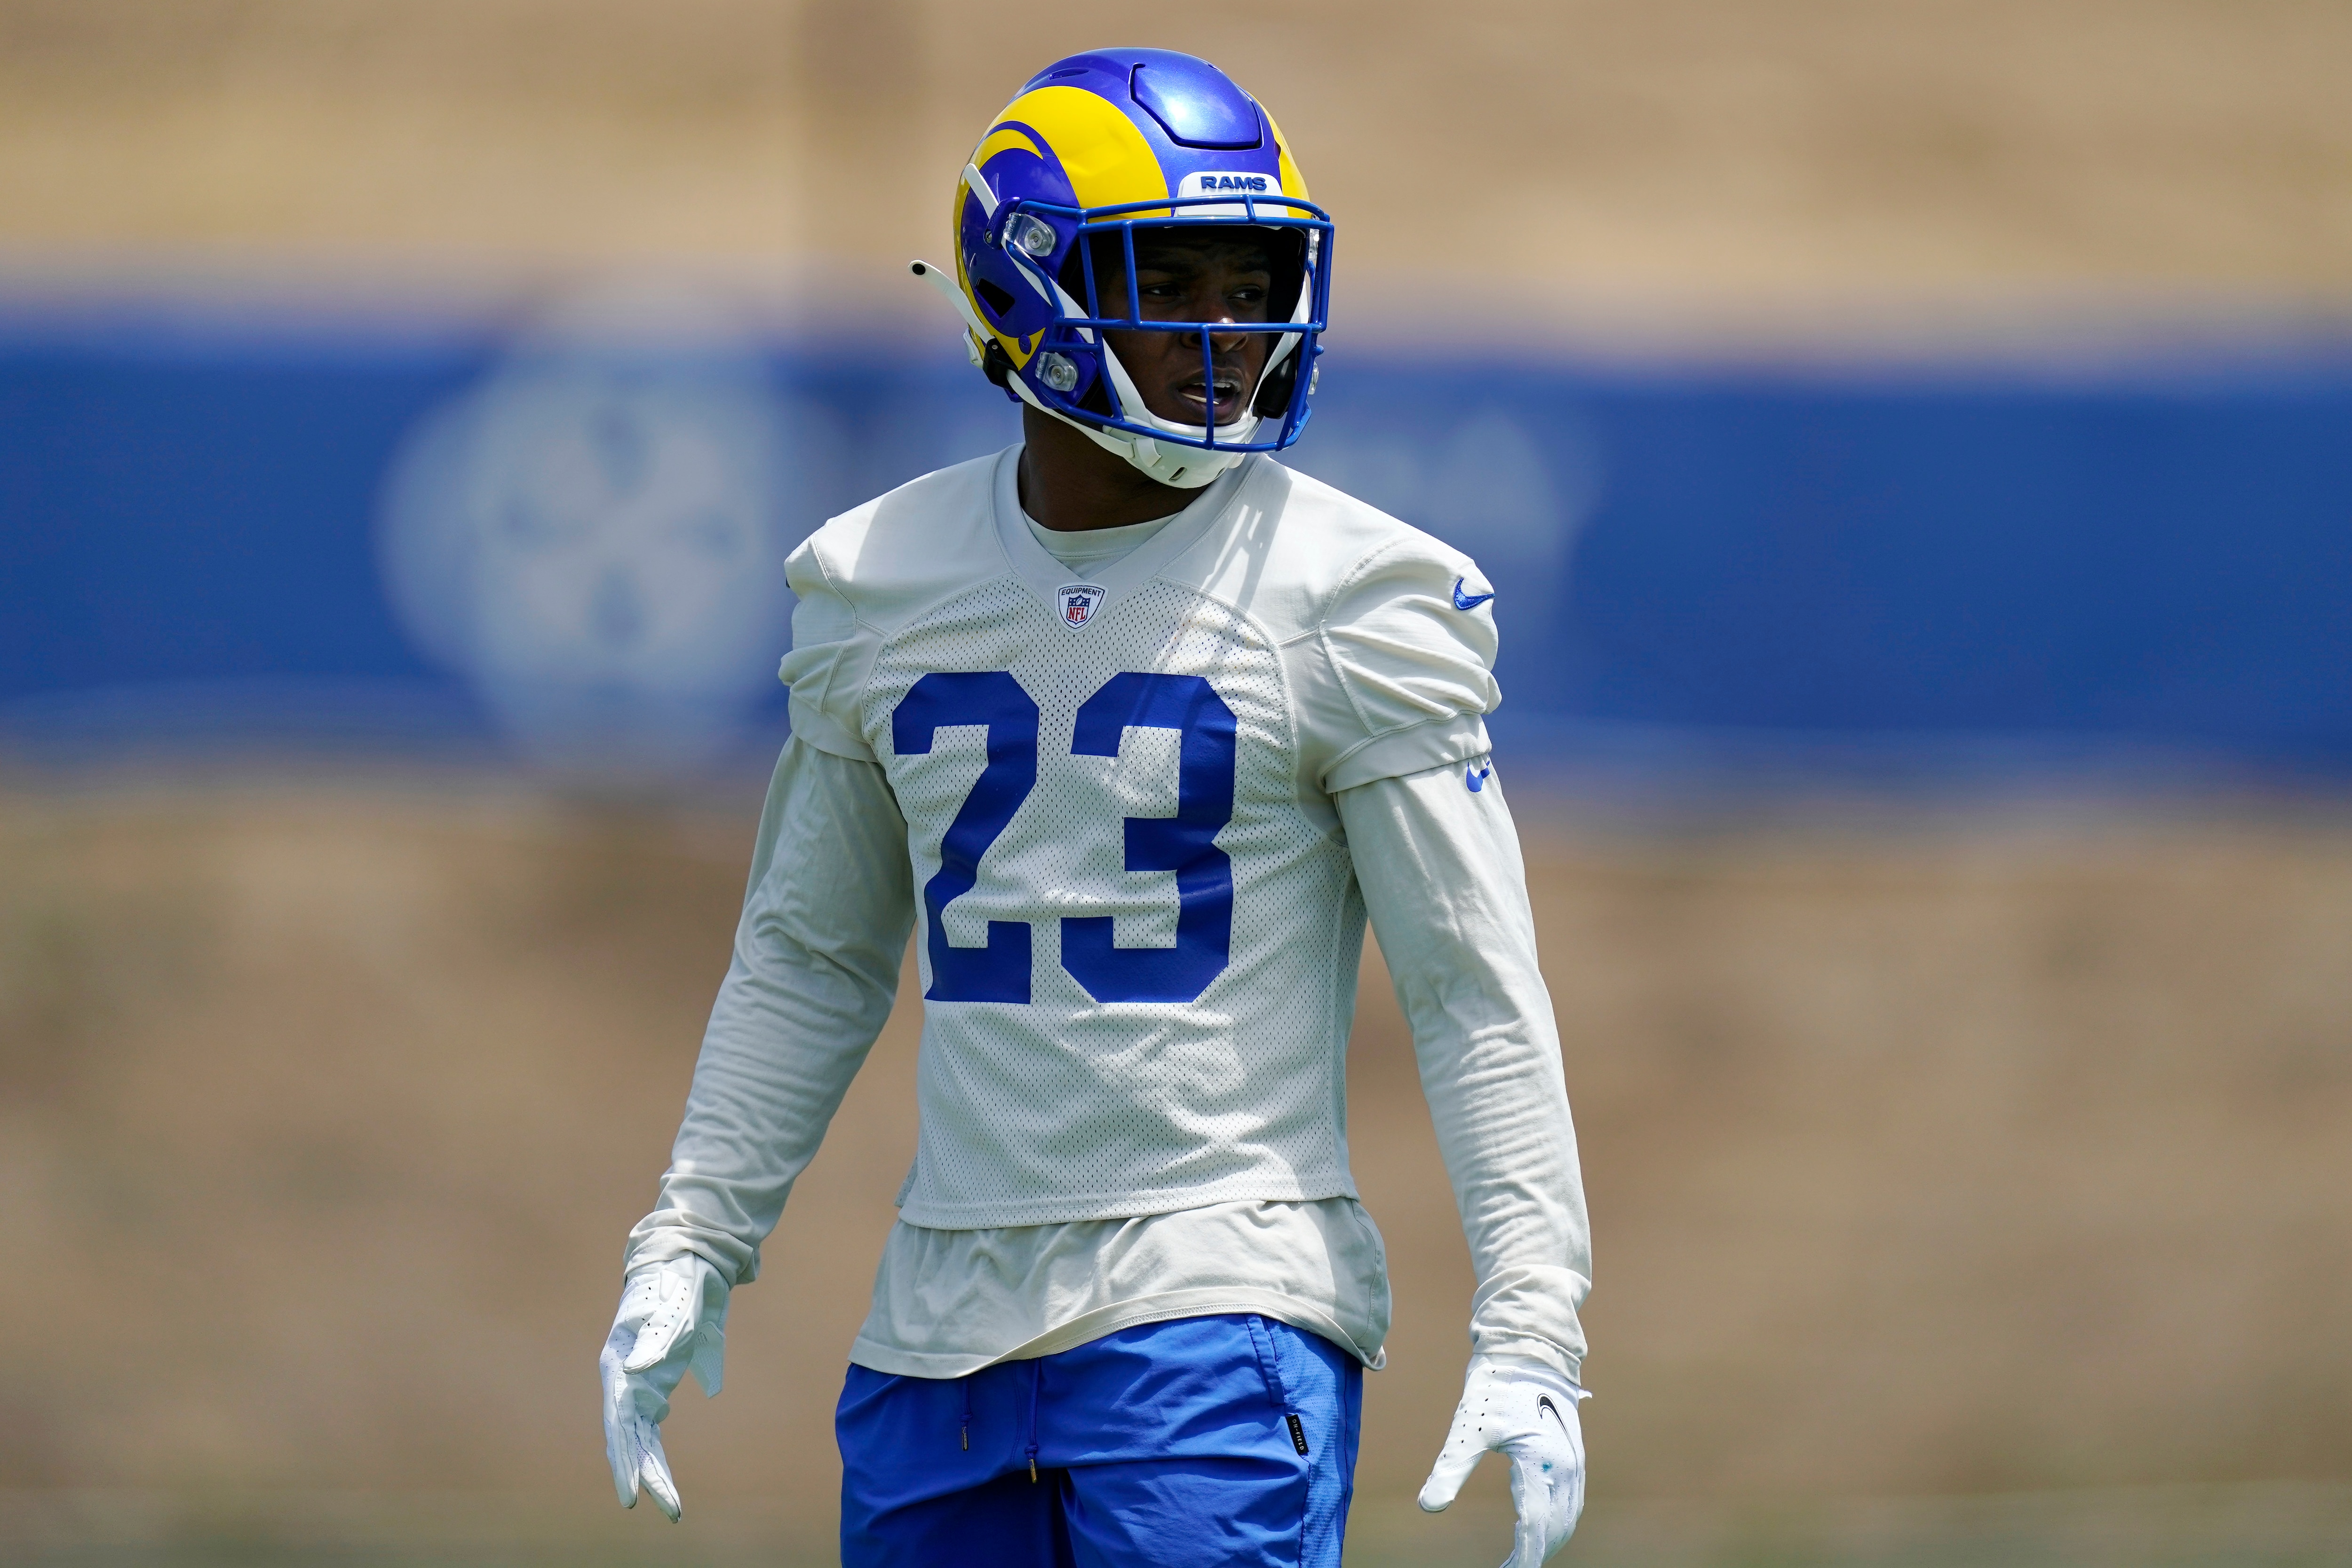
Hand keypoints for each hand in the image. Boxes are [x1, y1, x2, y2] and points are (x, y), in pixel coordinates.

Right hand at [599, 1254, 728, 1520]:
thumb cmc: (677, 1284)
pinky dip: (653, 1446)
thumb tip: (636, 1370)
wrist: (685, 1264)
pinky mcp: (655, 1382)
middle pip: (630, 1438)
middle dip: (646, 1475)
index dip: (624, 1460)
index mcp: (618, 1363)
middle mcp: (623, 1379)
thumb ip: (656, 1339)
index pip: (619, 1422)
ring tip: (672, 1504)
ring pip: (641, 1436)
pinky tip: (658, 1462)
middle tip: (670, 1509)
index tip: (633, 1495)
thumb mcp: (673, 1308)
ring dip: (654, 1468)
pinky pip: (651, 1424)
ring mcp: (638, 1382)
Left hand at [1417, 1354, 1588, 1566]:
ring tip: (1522, 1556)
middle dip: (1534, 1553)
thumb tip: (1428, 1506)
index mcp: (1540, 1462)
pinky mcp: (1573, 1454)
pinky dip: (1557, 1521)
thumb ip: (1450, 1469)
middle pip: (1555, 1527)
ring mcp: (1574, 1460)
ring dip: (1548, 1540)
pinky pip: (1571, 1500)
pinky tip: (1540, 1527)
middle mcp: (1565, 1466)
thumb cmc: (1495, 1385)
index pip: (1534, 1525)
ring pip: (1567, 1516)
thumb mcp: (1468, 1427)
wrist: (1527, 1349)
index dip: (1522, 1556)